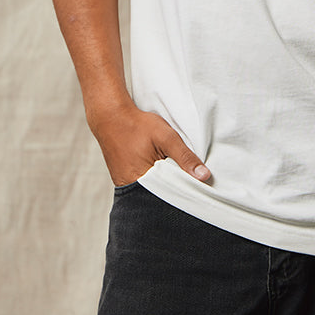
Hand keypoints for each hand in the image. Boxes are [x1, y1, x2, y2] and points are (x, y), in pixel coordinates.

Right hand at [88, 100, 210, 185]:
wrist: (111, 118)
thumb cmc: (138, 126)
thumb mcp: (166, 138)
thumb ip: (185, 157)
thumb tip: (204, 176)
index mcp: (144, 182)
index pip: (172, 196)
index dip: (186, 191)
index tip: (200, 187)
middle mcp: (132, 189)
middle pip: (162, 195)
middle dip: (175, 189)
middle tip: (188, 178)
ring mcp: (126, 185)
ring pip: (154, 190)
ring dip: (165, 183)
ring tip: (174, 172)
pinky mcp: (123, 179)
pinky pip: (144, 185)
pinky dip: (155, 179)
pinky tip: (161, 169)